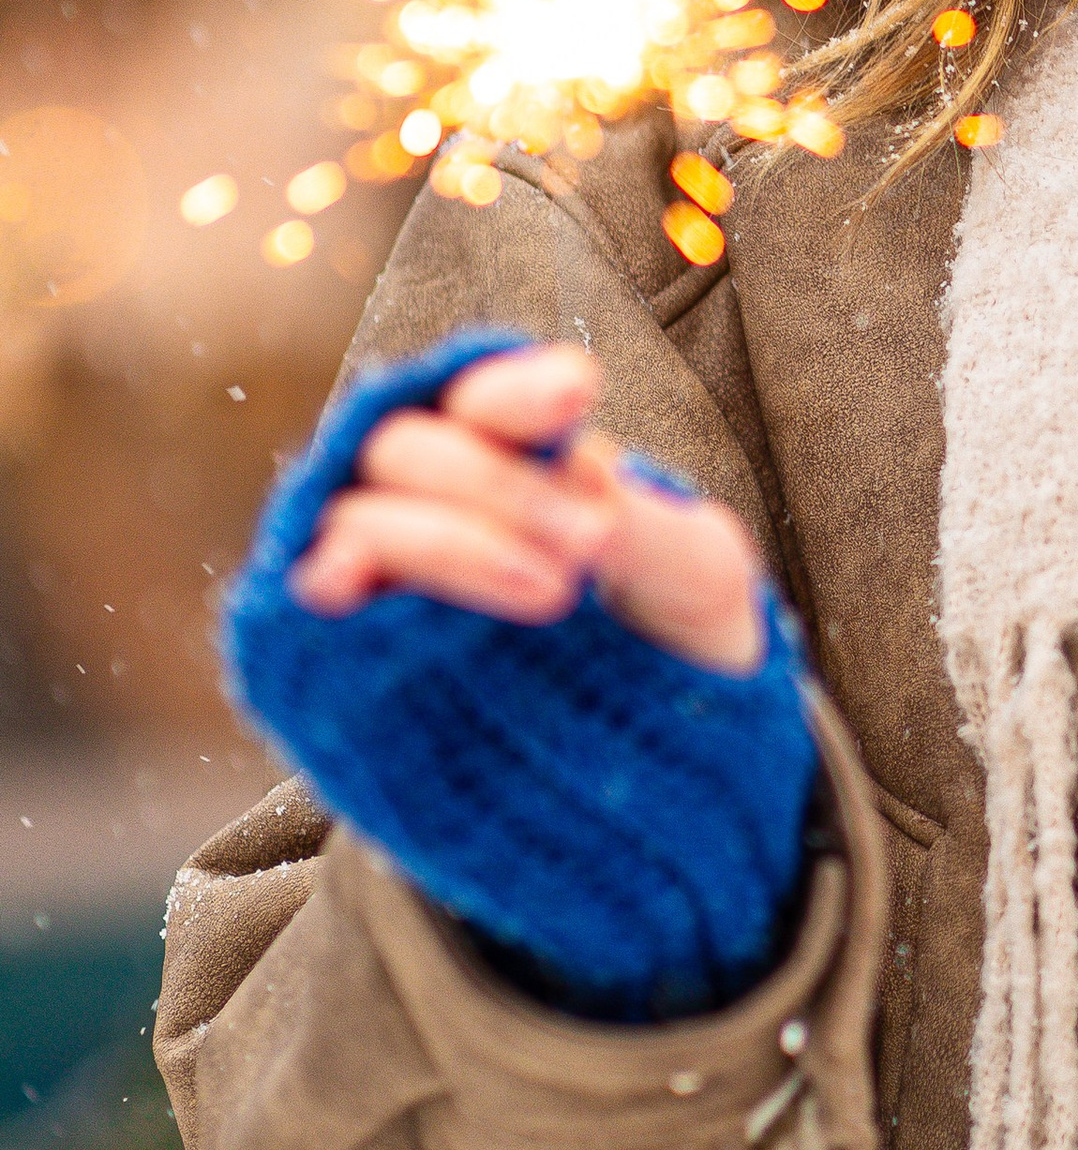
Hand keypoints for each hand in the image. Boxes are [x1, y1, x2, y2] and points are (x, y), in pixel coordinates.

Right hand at [286, 342, 769, 677]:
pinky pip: (309, 601)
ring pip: (359, 520)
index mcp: (518, 455)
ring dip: (444, 541)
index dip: (516, 388)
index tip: (576, 392)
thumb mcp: (696, 574)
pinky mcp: (349, 652)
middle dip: (497, 481)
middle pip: (409, 447)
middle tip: (595, 540)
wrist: (660, 761)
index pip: (487, 397)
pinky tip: (351, 584)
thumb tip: (581, 489)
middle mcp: (434, 502)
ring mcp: (384, 578)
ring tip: (555, 594)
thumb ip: (647, 521)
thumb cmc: (675, 637)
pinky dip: (325, 581)